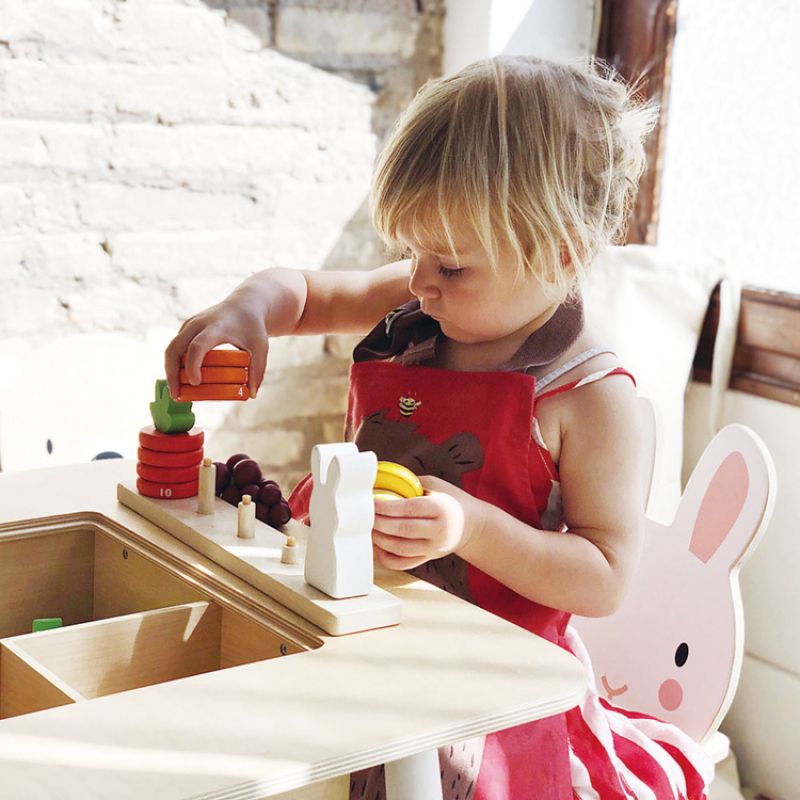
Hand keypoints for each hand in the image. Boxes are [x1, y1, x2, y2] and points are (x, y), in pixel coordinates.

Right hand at [164, 294, 267, 400]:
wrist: (245, 303)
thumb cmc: (253, 326)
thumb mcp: (261, 347)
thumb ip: (258, 370)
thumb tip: (252, 395)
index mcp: (216, 327)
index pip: (197, 346)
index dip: (193, 365)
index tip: (196, 383)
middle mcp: (198, 324)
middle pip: (174, 348)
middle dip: (171, 373)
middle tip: (177, 395)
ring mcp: (190, 325)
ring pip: (171, 348)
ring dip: (170, 371)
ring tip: (176, 393)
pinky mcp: (187, 328)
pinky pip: (175, 347)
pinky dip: (174, 364)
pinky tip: (180, 380)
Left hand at [372, 475, 487, 569]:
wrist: (472, 525)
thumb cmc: (450, 500)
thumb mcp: (436, 485)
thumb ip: (411, 483)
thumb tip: (382, 479)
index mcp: (441, 508)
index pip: (409, 509)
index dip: (387, 507)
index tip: (371, 502)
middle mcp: (439, 530)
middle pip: (403, 530)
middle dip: (380, 523)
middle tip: (365, 517)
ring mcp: (434, 547)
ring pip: (401, 549)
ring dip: (381, 540)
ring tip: (370, 530)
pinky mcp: (429, 558)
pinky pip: (404, 564)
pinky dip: (388, 558)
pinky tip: (378, 547)